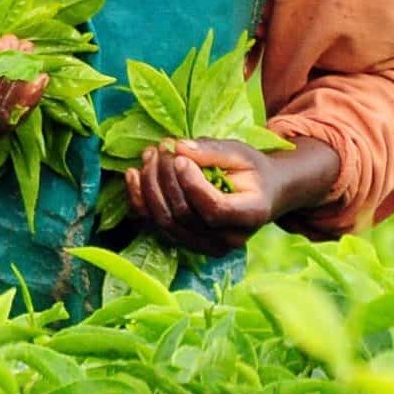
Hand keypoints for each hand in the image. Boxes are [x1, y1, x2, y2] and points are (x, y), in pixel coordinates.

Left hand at [124, 136, 340, 255]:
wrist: (260, 194)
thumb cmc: (251, 170)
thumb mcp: (240, 153)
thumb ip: (211, 151)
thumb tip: (178, 147)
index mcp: (250, 215)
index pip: (214, 209)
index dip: (190, 183)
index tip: (179, 156)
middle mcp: (228, 239)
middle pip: (184, 215)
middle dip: (165, 177)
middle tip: (161, 148)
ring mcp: (207, 246)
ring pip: (166, 222)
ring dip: (149, 186)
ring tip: (149, 155)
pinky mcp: (188, 243)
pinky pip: (156, 226)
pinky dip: (139, 200)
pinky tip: (133, 174)